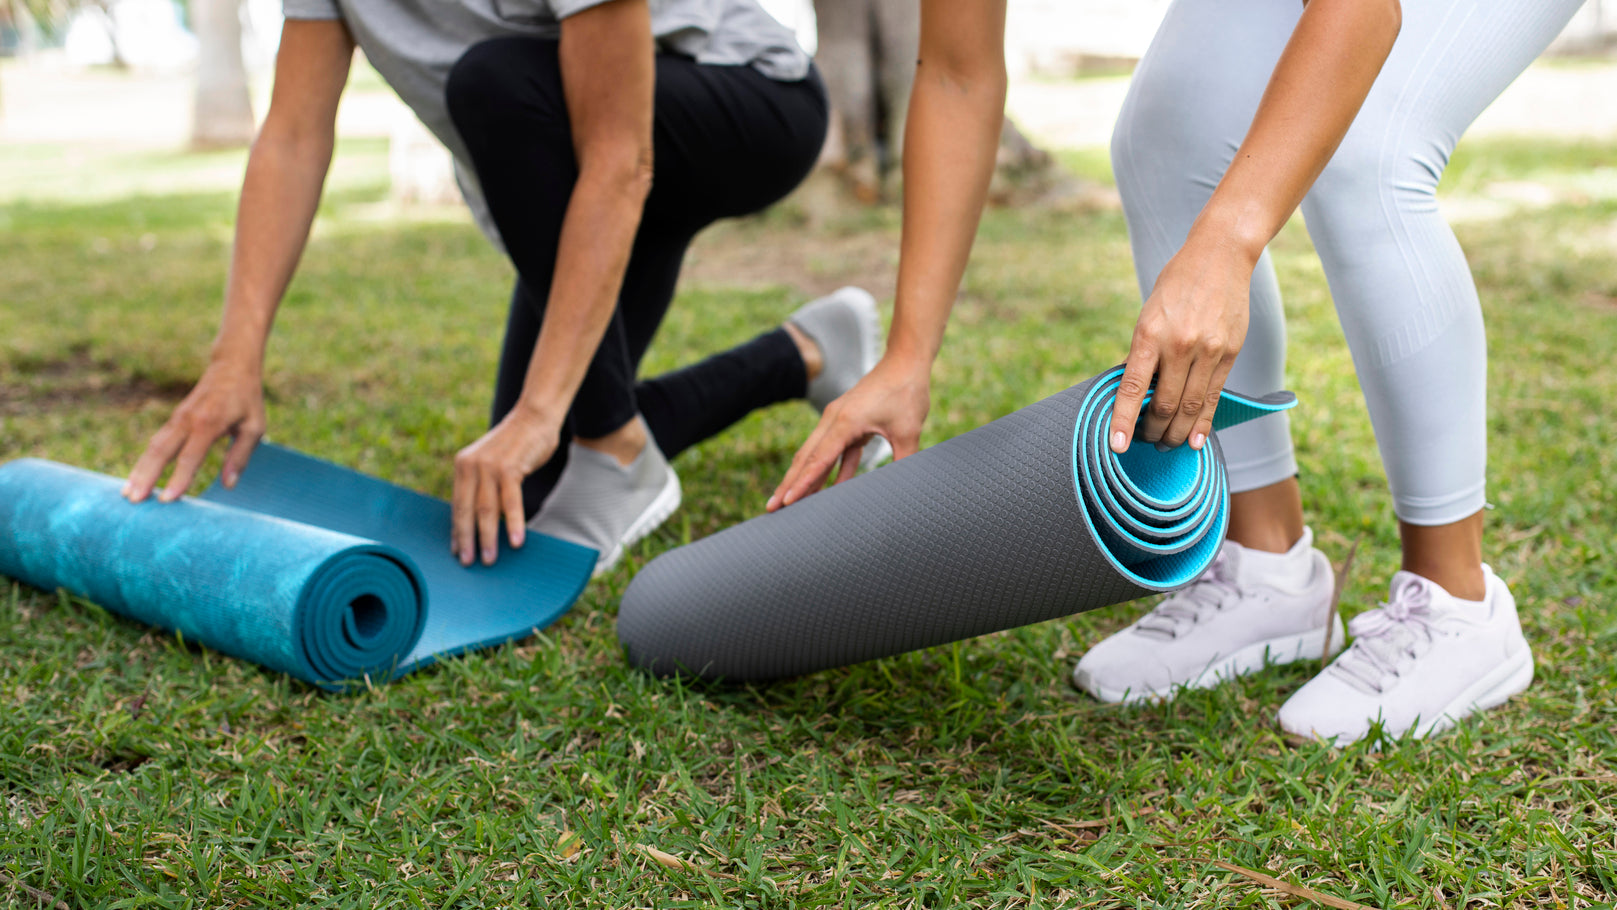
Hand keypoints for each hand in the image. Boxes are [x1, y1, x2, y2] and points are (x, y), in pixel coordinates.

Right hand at [125, 359, 266, 502]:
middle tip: (133, 501)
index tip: (167, 500)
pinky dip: (145, 460)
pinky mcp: (174, 420)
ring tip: (126, 494)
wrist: (231, 366)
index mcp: (209, 423)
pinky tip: (137, 477)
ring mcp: (177, 419)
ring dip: (139, 470)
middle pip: (161, 452)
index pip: (190, 457)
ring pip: (153, 446)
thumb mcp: (254, 426)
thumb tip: (228, 484)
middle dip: (146, 477)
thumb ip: (241, 455)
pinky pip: (156, 442)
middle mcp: (187, 421)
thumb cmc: (247, 400)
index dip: (178, 479)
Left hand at [451, 402, 559, 566]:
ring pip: (486, 509)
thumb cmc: (517, 445)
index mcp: (463, 465)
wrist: (535, 416)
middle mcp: (471, 465)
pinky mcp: (509, 467)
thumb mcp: (492, 462)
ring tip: (489, 559)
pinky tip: (517, 541)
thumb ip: (484, 484)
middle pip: (466, 510)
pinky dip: (514, 523)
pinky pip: (510, 502)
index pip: (457, 504)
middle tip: (468, 563)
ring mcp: (489, 466)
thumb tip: (484, 518)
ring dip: (488, 537)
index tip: (457, 551)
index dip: (457, 530)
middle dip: (467, 539)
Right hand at [767, 357, 930, 510]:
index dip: (802, 484)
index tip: (787, 502)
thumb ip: (904, 462)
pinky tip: (829, 490)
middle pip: (806, 458)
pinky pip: (835, 451)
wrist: (906, 360)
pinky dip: (830, 469)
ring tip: (792, 501)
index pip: (818, 460)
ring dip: (805, 478)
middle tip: (773, 508)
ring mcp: (839, 420)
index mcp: (845, 422)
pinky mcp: (848, 421)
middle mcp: (834, 420)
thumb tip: (904, 488)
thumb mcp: (909, 431)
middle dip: (789, 484)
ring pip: (816, 455)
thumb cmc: (906, 391)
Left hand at [1109, 234, 1253, 452]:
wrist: (1220, 256)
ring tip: (1166, 445)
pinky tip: (1194, 440)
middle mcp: (1180, 345)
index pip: (1132, 388)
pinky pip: (1214, 397)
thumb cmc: (1176, 286)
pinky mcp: (1229, 353)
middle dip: (1152, 431)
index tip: (1118, 445)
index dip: (1123, 420)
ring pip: (1190, 407)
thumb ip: (1143, 353)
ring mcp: (1208, 350)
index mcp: (1150, 334)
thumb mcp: (1148, 315)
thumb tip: (1133, 392)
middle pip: (1163, 405)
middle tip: (1145, 442)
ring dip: (1176, 433)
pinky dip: (1202, 422)